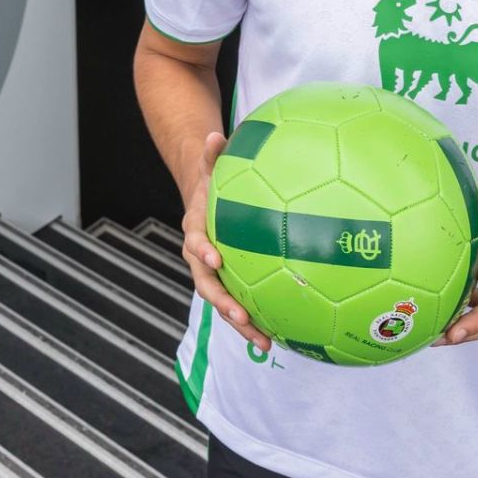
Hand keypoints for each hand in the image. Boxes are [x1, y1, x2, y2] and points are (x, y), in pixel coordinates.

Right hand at [181, 130, 270, 353]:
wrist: (203, 202)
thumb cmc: (213, 182)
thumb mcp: (211, 167)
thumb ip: (213, 155)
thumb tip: (214, 135)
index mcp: (196, 231)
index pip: (195, 243)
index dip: (204, 253)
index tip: (217, 260)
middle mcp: (201, 259)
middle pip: (207, 285)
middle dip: (222, 302)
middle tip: (240, 314)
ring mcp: (215, 275)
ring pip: (223, 303)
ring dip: (240, 324)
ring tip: (264, 342)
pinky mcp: (231, 284)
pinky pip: (241, 304)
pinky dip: (256, 321)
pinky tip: (281, 337)